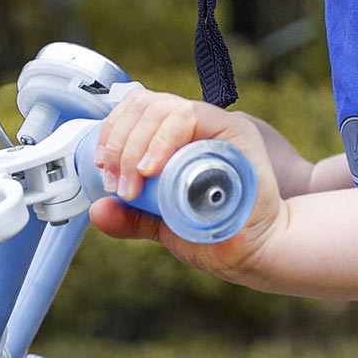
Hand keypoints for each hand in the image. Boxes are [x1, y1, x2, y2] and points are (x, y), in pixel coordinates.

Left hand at [90, 88, 288, 283]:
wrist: (257, 252)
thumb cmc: (219, 235)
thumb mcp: (163, 224)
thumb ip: (134, 217)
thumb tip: (99, 210)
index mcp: (178, 138)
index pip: (137, 109)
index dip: (113, 130)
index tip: (103, 166)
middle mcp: (195, 125)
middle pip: (145, 104)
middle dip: (119, 141)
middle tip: (117, 182)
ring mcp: (215, 125)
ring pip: (163, 108)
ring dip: (135, 144)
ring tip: (133, 183)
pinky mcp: (234, 130)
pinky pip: (190, 116)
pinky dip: (163, 138)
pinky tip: (151, 167)